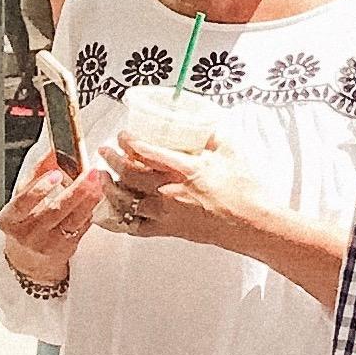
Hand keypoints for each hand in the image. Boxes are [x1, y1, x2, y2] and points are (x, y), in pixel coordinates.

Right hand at [0, 150, 108, 282]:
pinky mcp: (66, 248)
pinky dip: (90, 211)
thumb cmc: (25, 220)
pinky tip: (97, 197)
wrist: (28, 256)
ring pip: (72, 219)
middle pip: (54, 210)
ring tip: (98, 182)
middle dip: (75, 190)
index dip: (39, 189)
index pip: (22, 203)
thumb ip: (36, 173)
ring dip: (89, 199)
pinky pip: (82, 227)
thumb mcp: (22, 197)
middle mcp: (27, 233)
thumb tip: (51, 151)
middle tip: (90, 173)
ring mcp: (47, 243)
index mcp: (10, 219)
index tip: (56, 173)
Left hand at [96, 131, 261, 253]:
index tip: (123, 135)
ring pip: (126, 199)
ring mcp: (167, 213)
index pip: (147, 152)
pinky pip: (134, 227)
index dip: (129, 141)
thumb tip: (200, 124)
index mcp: (186, 169)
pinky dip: (118, 220)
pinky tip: (110, 211)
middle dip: (113, 159)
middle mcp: (171, 191)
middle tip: (106, 151)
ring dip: (110, 186)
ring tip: (103, 176)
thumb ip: (212, 137)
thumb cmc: (246, 191)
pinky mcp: (168, 230)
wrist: (252, 224)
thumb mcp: (232, 153)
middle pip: (130, 174)